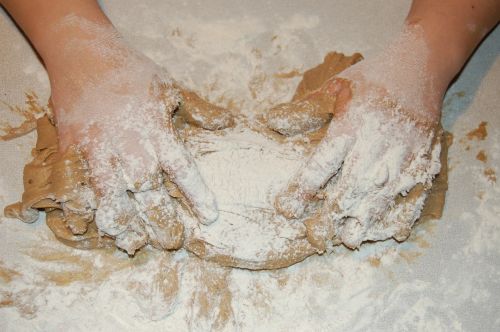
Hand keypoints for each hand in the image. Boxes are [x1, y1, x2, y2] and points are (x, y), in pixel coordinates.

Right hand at [49, 33, 218, 254]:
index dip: (197, 196)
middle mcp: (130, 146)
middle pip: (148, 192)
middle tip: (170, 241)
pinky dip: (82, 207)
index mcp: (158, 131)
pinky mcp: (72, 150)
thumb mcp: (170, 87)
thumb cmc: (132, 72)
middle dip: (160, 220)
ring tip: (132, 241)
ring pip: (111, 196)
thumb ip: (198, 110)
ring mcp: (98, 149)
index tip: (209, 217)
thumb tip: (227, 124)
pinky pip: (77, 185)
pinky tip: (88, 225)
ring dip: (122, 221)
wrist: (83, 54)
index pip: (183, 171)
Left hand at [273, 28, 443, 248]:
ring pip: (383, 193)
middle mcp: (377, 142)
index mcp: (351, 125)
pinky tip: (395, 231)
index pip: (322, 162)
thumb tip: (270, 123)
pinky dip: (404, 212)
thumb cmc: (370, 79)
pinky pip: (416, 190)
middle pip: (353, 184)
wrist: (420, 65)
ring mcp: (404, 153)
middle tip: (319, 237)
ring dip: (366, 219)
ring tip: (350, 239)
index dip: (303, 188)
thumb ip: (305, 110)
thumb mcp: (335, 87)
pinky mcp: (424, 157)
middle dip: (335, 212)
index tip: (286, 209)